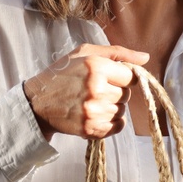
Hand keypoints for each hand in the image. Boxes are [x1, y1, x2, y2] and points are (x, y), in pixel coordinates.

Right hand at [22, 44, 149, 139]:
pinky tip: (97, 114)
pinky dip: (111, 122)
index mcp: (96, 67)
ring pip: (122, 111)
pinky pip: (118, 126)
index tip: (110, 78)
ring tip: (92, 101)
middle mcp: (96, 90)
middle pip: (127, 95)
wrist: (37, 102)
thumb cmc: (62, 73)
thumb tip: (145, 58)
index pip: (131, 77)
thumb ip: (118, 53)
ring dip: (112, 107)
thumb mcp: (85, 53)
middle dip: (116, 92)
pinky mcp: (90, 128)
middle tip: (96, 90)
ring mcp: (93, 111)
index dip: (122, 77)